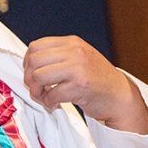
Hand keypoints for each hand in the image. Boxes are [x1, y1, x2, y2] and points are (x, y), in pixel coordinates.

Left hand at [23, 35, 147, 133]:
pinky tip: (55, 104)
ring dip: (36, 91)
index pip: (36, 46)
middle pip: (34, 60)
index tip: (32, 74)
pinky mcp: (81, 85)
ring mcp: (78, 68)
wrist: (119, 95)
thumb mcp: (77, 58)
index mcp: (72, 43)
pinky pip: (51, 94)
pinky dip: (48, 102)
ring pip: (38, 76)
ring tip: (44, 97)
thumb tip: (28, 64)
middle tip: (36, 89)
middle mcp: (75, 52)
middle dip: (29, 78)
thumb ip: (57, 56)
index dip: (27, 63)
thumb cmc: (95, 79)